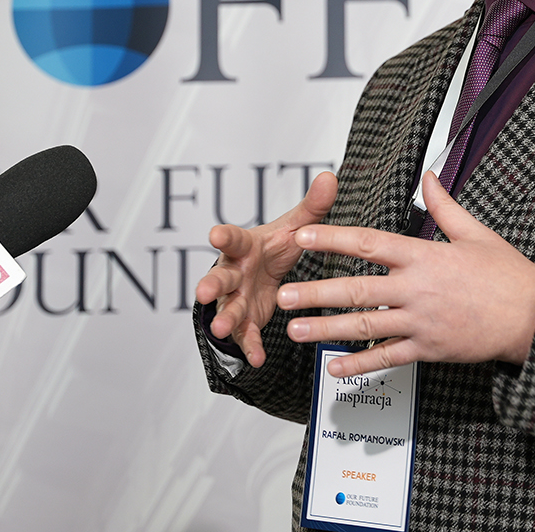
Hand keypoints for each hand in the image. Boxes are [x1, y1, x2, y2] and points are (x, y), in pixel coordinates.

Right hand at [195, 171, 338, 366]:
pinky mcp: (246, 321)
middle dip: (211, 284)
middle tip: (203, 291)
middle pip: (219, 277)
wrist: (266, 274)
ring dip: (224, 318)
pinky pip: (246, 335)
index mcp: (245, 247)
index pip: (232, 239)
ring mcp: (236, 299)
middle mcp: (234, 273)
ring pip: (226, 308)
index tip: (215, 234)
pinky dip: (250, 345)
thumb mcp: (294, 228)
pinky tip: (257, 358)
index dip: (223, 237)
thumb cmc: (273, 247)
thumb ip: (311, 207)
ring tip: (221, 328)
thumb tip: (330, 176)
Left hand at [276, 172, 534, 377]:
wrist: (534, 317)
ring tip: (295, 331)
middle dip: (316, 293)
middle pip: (357, 290)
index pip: (369, 244)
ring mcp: (421, 322)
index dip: (332, 239)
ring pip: (365, 327)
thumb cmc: (507, 274)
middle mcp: (417, 289)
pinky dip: (359, 364)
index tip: (303, 236)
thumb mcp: (475, 233)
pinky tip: (334, 367)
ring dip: (327, 330)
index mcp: (424, 256)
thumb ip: (444, 206)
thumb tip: (430, 176)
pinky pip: (388, 358)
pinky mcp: (429, 349)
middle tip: (284, 296)